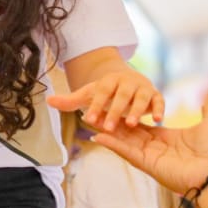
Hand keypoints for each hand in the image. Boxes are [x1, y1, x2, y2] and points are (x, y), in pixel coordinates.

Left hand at [48, 68, 163, 131]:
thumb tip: (48, 101)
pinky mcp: (155, 94)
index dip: (95, 105)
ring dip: (137, 110)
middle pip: (121, 96)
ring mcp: (142, 87)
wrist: (127, 79)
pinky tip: (158, 120)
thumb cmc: (105, 91)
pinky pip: (159, 101)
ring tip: (131, 124)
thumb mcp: (88, 95)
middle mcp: (126, 82)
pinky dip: (159, 109)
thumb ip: (70, 101)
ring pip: (141, 98)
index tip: (88, 119)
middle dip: (114, 111)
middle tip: (108, 127)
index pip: (100, 93)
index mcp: (108, 81)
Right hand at [89, 94, 207, 194]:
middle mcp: (157, 150)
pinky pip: (128, 153)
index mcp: (169, 140)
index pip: (143, 128)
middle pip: (129, 134)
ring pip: (124, 143)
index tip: (115, 107)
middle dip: (113, 123)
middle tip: (95, 111)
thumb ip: (207, 107)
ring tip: (90, 121)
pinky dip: (113, 145)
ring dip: (108, 132)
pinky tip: (98, 137)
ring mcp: (151, 159)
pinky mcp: (149, 165)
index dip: (128, 118)